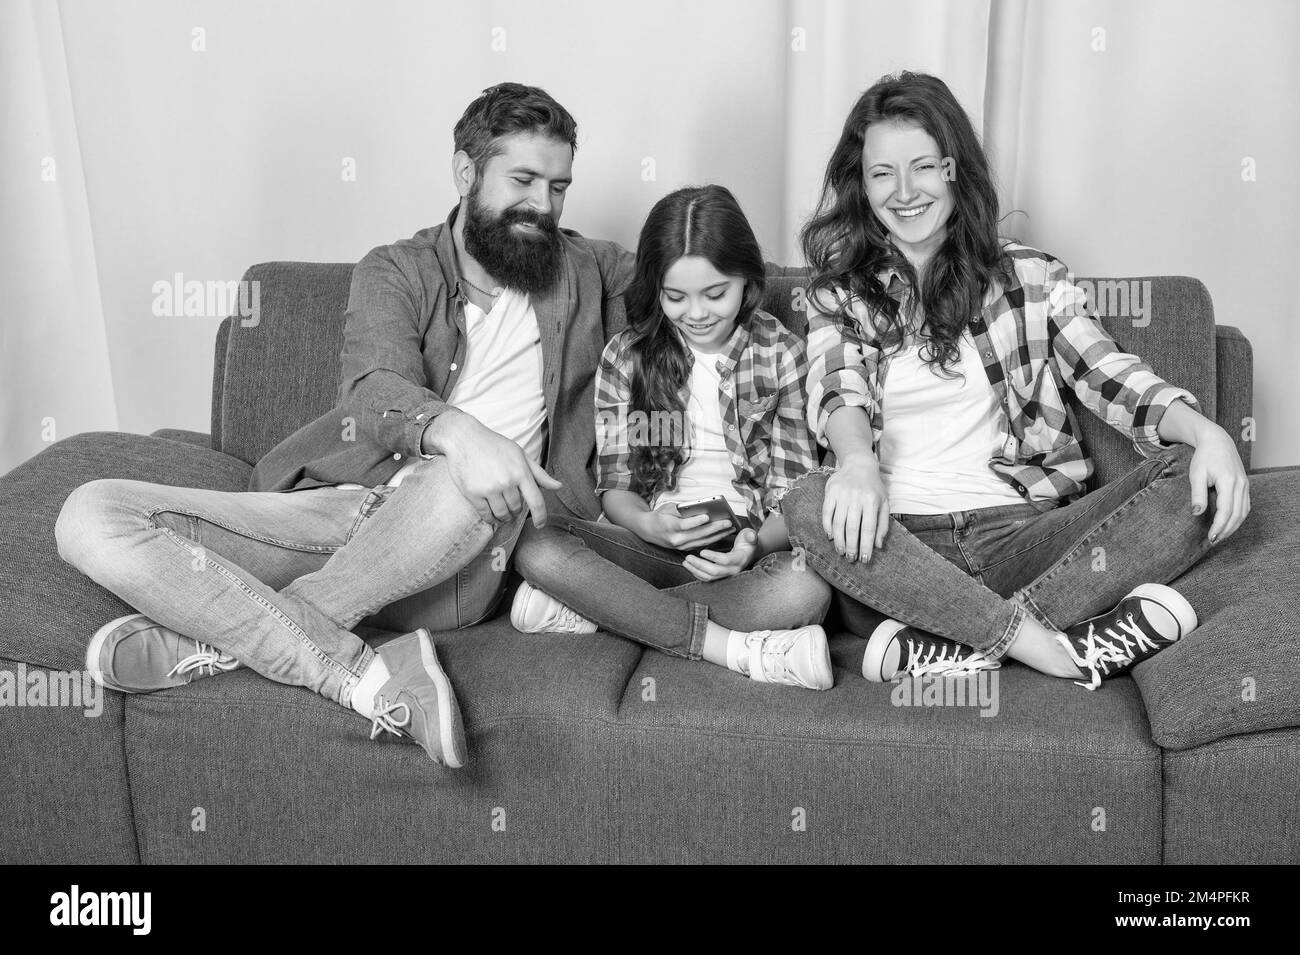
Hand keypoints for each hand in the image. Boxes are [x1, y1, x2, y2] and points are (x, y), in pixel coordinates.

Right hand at [426, 409, 561, 526]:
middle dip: (516, 510)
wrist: (464, 438)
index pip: (536, 501)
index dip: (541, 516)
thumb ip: (539, 474)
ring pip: (502, 514)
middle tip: (511, 504)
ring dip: (504, 517)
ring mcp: (489, 488)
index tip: (541, 525)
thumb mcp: (520, 454)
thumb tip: (558, 486)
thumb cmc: (494, 445)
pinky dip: (490, 518)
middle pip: (517, 509)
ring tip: (502, 512)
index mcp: (521, 472)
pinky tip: (490, 515)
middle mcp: (507, 481)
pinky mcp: (473, 493)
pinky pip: (485, 514)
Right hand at [632, 504, 735, 550]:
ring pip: (702, 541)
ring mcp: (681, 546)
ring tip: (730, 528)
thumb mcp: (667, 508)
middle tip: (727, 522)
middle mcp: (675, 539)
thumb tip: (700, 507)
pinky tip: (723, 533)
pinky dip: (713, 539)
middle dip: (714, 528)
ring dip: (718, 535)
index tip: (707, 516)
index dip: (696, 521)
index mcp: (669, 526)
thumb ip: (682, 509)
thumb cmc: (660, 516)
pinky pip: (701, 544)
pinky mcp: (685, 548)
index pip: (684, 525)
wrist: (648, 530)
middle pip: (698, 534)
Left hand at [682, 528, 759, 580]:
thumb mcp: (750, 536)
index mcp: (740, 559)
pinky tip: (690, 566)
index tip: (702, 551)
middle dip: (700, 565)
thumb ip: (750, 535)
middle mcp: (733, 570)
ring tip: (686, 562)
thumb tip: (751, 536)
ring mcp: (727, 575)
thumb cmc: (747, 542)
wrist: (749, 552)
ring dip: (696, 570)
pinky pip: (708, 578)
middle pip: (714, 571)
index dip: (713, 557)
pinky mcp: (721, 576)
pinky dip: (697, 573)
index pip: (725, 560)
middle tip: (688, 557)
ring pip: (709, 577)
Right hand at [822, 455, 889, 561]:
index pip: (868, 528)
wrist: (859, 464)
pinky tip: (831, 537)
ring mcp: (842, 494)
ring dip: (839, 540)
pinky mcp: (830, 492)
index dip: (866, 546)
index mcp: (872, 501)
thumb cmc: (874, 488)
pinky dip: (827, 526)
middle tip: (850, 559)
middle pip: (852, 528)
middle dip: (851, 547)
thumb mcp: (884, 503)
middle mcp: (857, 498)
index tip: (864, 559)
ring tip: (841, 552)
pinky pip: (827, 513)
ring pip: (838, 523)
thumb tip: (877, 546)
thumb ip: (882, 525)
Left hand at [1188, 427, 1250, 542]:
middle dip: (1226, 530)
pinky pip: (1245, 506)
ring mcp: (1245, 485)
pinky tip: (1227, 524)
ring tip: (1219, 536)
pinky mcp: (1245, 486)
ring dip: (1233, 526)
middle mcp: (1241, 484)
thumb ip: (1198, 494)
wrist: (1217, 441)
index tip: (1210, 537)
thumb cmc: (1204, 457)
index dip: (1219, 526)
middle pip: (1237, 515)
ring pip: (1243, 512)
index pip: (1226, 511)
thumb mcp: (1196, 474)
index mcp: (1228, 481)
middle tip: (1213, 541)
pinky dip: (1237, 518)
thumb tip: (1196, 513)